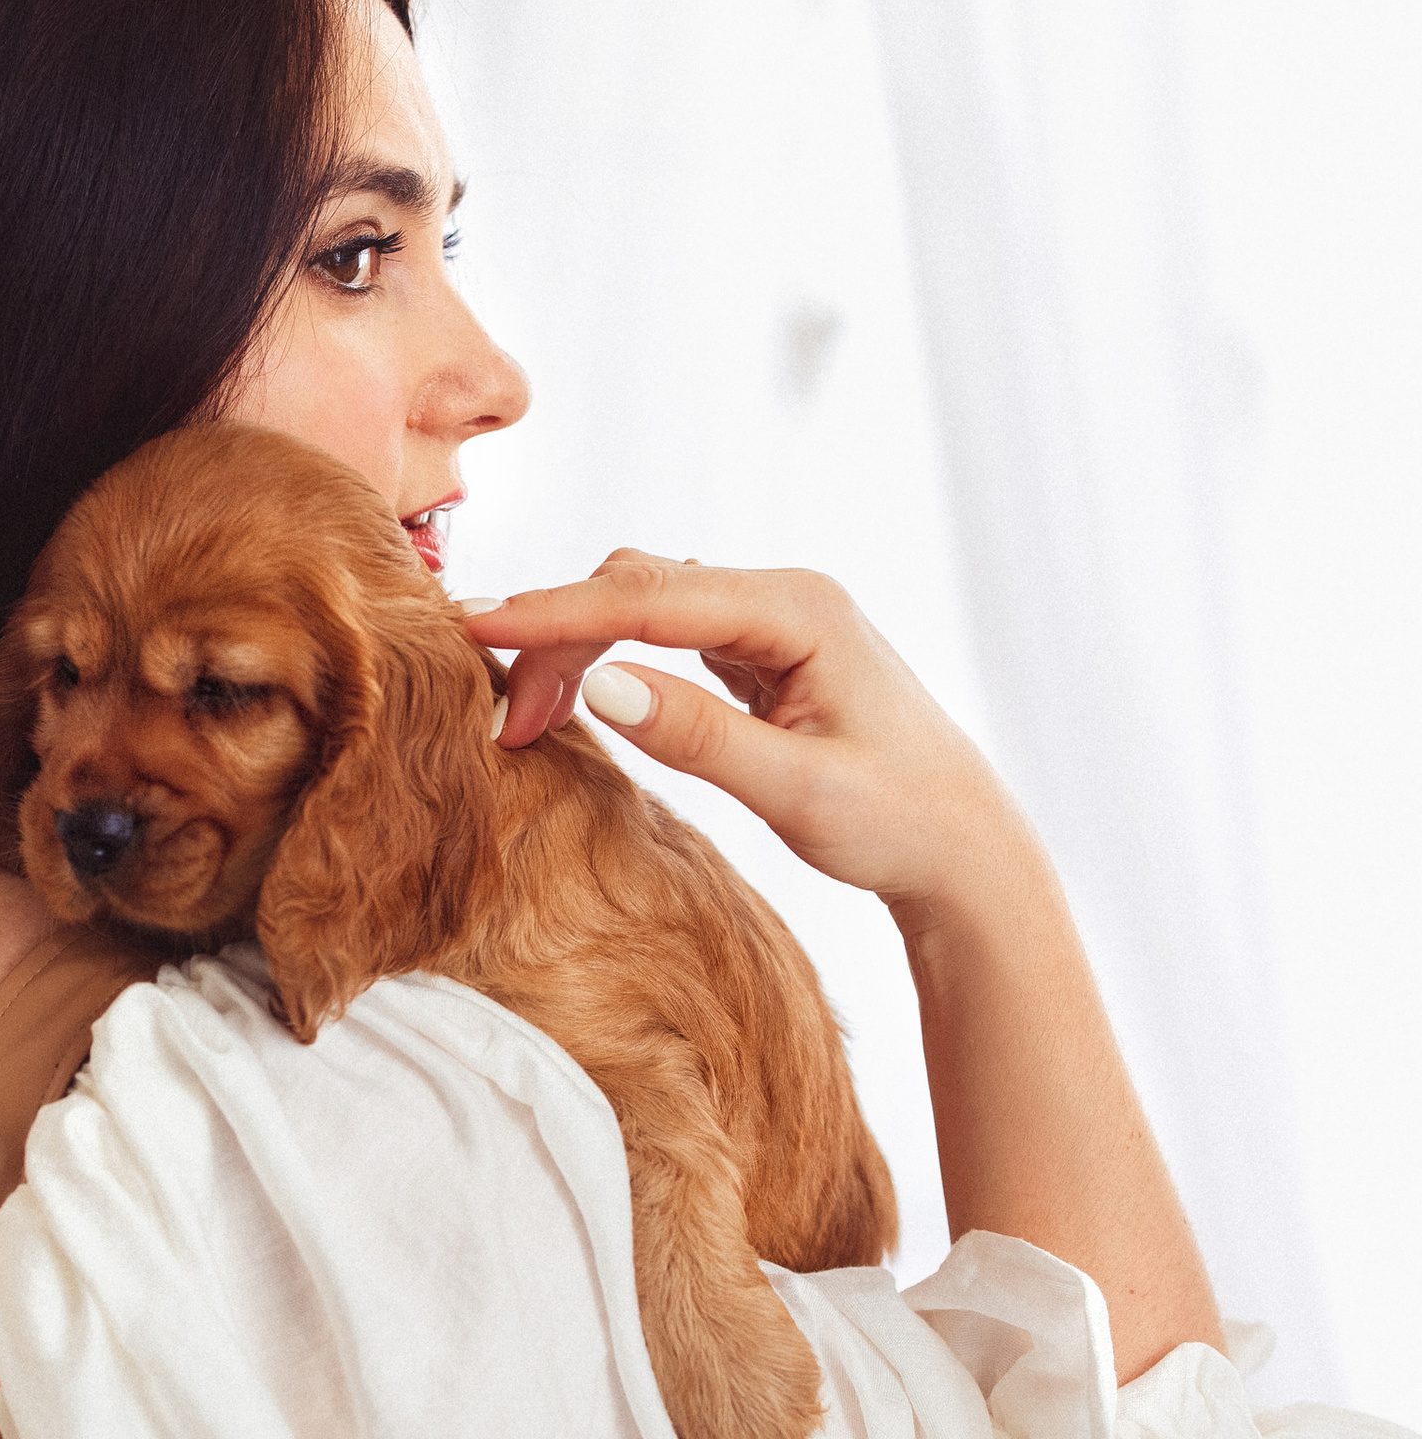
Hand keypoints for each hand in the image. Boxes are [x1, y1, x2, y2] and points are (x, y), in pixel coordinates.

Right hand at [459, 550, 1026, 922]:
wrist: (964, 852)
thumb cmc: (899, 823)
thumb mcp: (796, 791)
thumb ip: (698, 736)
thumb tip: (602, 685)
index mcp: (800, 610)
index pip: (649, 594)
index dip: (554, 611)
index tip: (473, 627)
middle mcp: (786, 596)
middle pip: (637, 586)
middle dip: (556, 638)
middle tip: (498, 722)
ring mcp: (774, 621)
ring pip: (645, 604)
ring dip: (579, 648)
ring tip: (525, 718)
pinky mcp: (762, 654)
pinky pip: (666, 632)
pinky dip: (612, 657)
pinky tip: (579, 696)